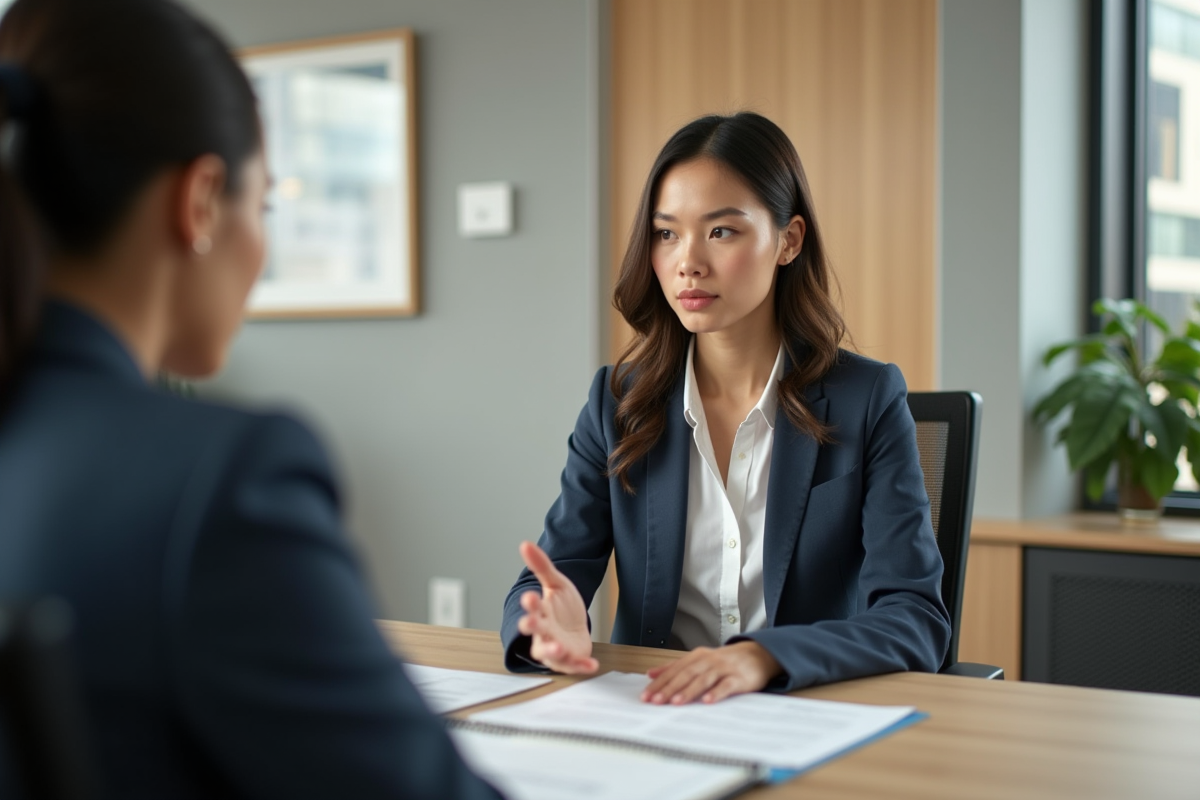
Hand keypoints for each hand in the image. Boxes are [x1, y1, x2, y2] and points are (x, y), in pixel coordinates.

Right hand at [515, 541, 598, 673]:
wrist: (575, 626)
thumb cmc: (562, 607)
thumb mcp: (556, 584)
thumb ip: (541, 566)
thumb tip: (525, 544)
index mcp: (540, 613)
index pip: (531, 608)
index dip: (529, 604)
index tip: (529, 596)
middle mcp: (544, 632)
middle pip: (535, 632)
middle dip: (531, 628)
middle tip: (529, 623)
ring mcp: (556, 647)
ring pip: (550, 653)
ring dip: (553, 651)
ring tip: (559, 648)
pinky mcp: (571, 659)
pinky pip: (574, 665)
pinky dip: (581, 667)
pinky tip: (592, 665)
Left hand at [641, 641, 780, 704]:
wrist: (757, 655)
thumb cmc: (725, 662)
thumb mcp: (698, 661)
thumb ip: (675, 667)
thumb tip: (650, 673)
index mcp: (696, 657)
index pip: (674, 670)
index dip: (659, 682)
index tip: (646, 695)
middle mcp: (708, 661)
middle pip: (685, 674)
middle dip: (669, 688)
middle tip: (656, 701)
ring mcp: (723, 668)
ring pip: (703, 679)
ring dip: (689, 690)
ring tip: (676, 702)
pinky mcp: (738, 678)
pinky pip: (726, 685)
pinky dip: (716, 692)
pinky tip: (707, 701)